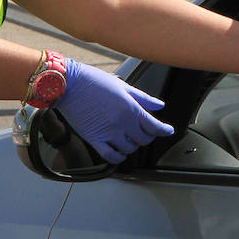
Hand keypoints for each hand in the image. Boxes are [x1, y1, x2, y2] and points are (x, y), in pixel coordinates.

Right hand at [55, 60, 174, 163]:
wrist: (70, 84)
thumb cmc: (94, 81)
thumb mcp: (123, 86)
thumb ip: (143, 98)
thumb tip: (159, 105)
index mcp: (131, 108)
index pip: (154, 126)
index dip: (164, 130)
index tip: (167, 130)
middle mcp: (122, 123)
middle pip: (144, 139)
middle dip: (147, 137)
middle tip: (145, 132)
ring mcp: (108, 133)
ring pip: (129, 149)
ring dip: (133, 146)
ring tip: (130, 139)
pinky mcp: (94, 139)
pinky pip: (111, 156)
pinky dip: (118, 157)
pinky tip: (119, 152)